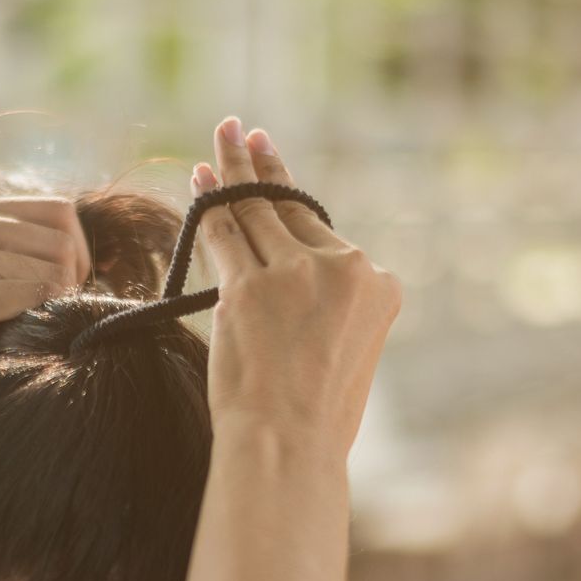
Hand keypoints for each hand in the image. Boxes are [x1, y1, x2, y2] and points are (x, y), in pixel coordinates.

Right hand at [0, 194, 94, 402]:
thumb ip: (18, 255)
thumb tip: (97, 256)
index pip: (59, 211)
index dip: (76, 256)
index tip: (59, 295)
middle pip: (64, 237)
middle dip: (72, 284)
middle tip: (46, 320)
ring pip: (57, 268)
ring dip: (54, 307)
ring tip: (21, 331)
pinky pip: (38, 297)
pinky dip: (38, 323)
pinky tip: (9, 341)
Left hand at [192, 118, 401, 460]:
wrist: (290, 448)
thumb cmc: (317, 421)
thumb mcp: (351, 358)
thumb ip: (335, 315)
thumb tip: (303, 303)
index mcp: (381, 287)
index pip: (328, 239)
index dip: (293, 205)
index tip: (275, 169)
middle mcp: (343, 270)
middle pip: (292, 208)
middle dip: (262, 166)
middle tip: (243, 132)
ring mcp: (294, 276)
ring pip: (256, 211)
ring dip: (233, 169)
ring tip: (222, 137)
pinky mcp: (249, 289)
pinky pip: (224, 234)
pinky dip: (209, 204)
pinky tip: (200, 180)